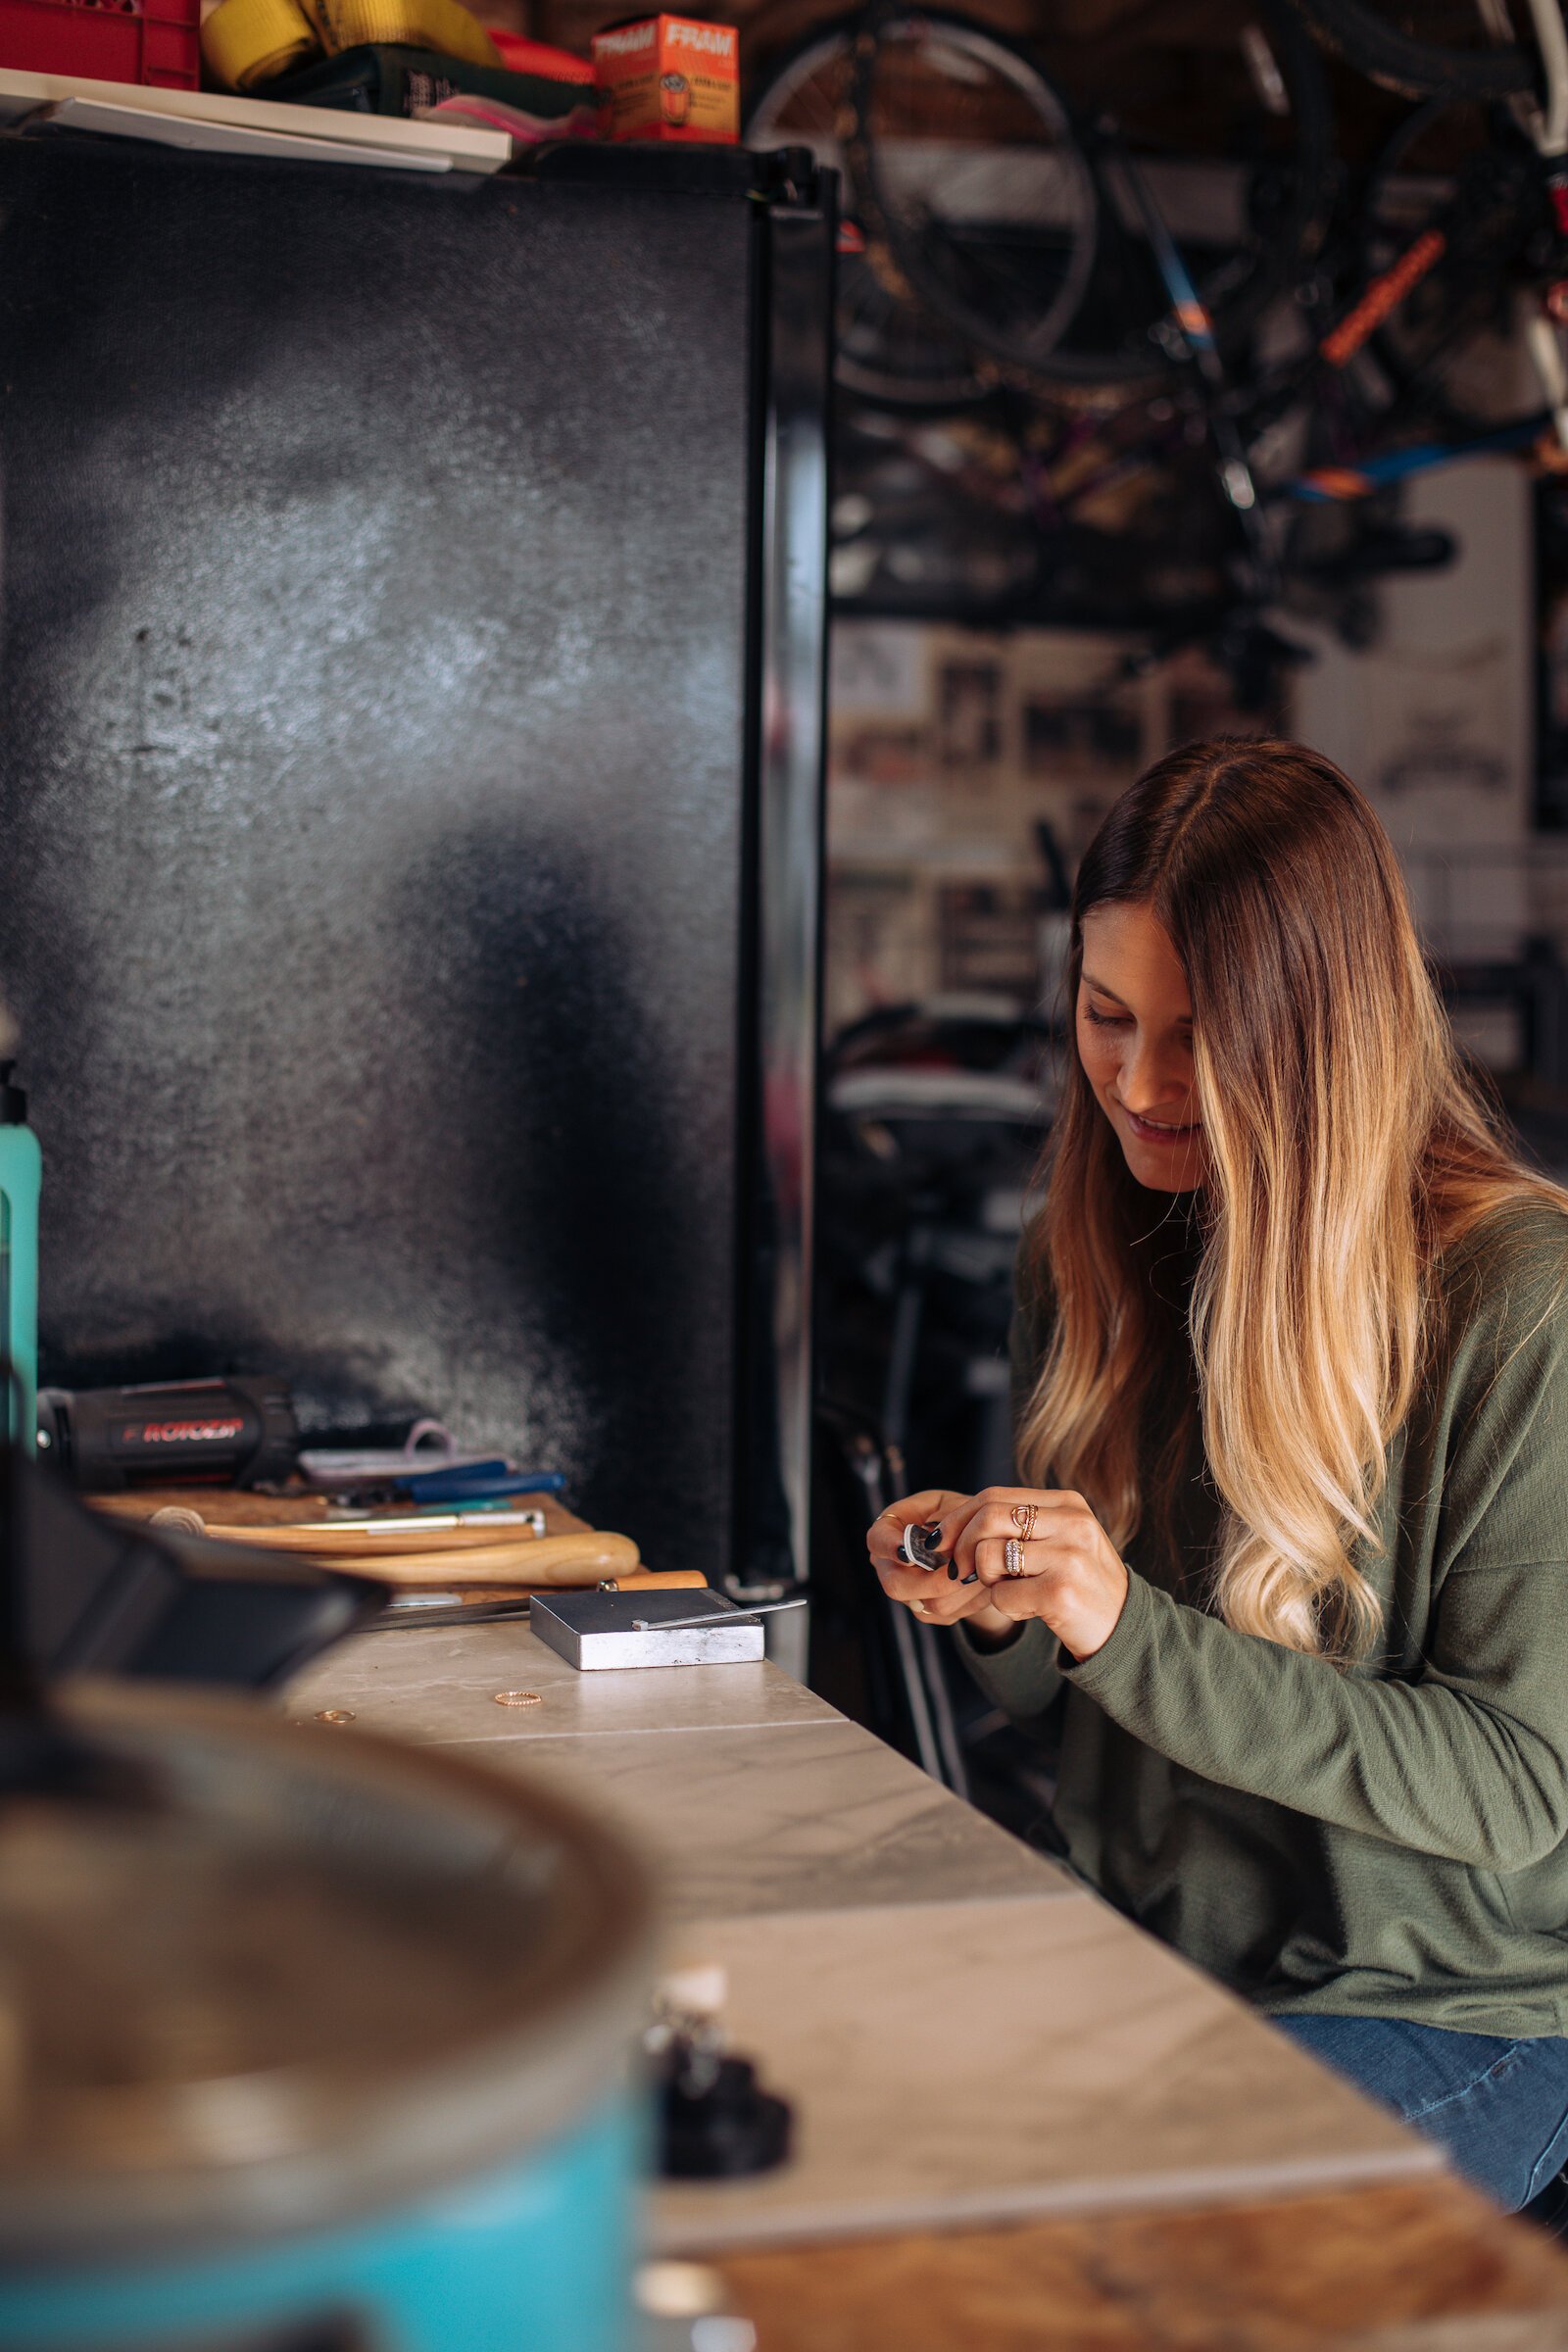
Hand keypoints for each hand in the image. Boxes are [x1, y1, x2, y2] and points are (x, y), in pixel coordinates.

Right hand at [866, 1489, 1013, 1636]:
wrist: (977, 1541)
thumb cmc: (961, 1515)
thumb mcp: (956, 1504)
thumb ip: (948, 1517)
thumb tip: (938, 1540)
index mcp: (890, 1530)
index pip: (877, 1540)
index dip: (890, 1547)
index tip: (909, 1552)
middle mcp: (891, 1564)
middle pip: (896, 1584)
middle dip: (934, 1580)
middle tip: (965, 1571)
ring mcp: (907, 1592)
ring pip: (928, 1604)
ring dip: (961, 1590)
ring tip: (984, 1572)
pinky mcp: (927, 1611)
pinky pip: (947, 1614)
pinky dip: (970, 1600)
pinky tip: (983, 1582)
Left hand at [941, 1487, 1128, 1659]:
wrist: (1124, 1630)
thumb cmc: (1080, 1586)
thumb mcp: (1059, 1542)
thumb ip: (1016, 1527)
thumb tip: (948, 1531)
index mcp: (1069, 1504)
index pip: (994, 1496)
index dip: (958, 1518)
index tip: (940, 1541)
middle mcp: (1073, 1523)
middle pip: (987, 1517)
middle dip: (960, 1546)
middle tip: (959, 1571)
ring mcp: (1069, 1557)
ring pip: (988, 1555)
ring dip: (987, 1581)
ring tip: (1012, 1591)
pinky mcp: (1061, 1592)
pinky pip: (1001, 1596)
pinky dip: (1006, 1607)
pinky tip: (1031, 1610)